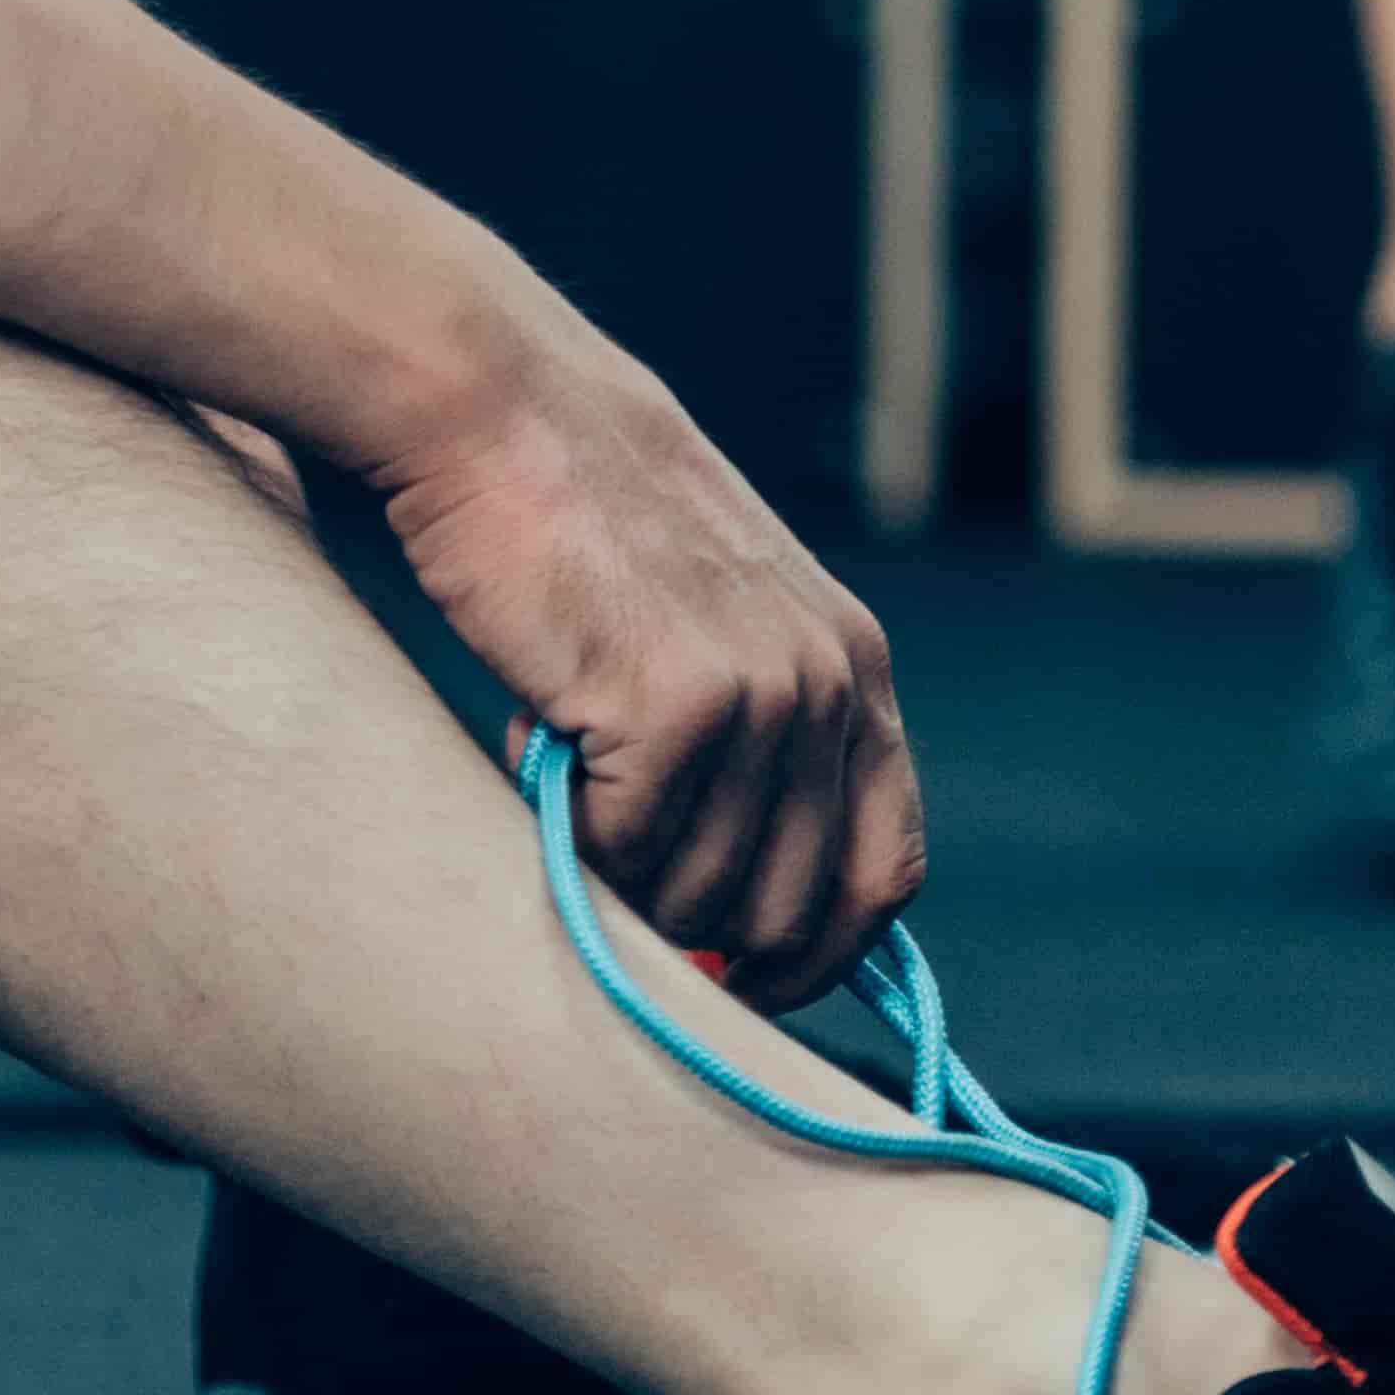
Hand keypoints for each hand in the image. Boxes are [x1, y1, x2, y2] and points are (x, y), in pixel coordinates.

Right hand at [370, 325, 923, 988]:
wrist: (506, 414)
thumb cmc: (587, 522)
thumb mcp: (726, 615)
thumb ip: (763, 730)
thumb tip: (747, 905)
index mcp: (857, 669)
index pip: (888, 870)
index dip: (823, 952)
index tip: (749, 980)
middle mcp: (829, 689)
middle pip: (792, 909)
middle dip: (701, 930)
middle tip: (615, 878)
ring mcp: (762, 700)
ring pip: (702, 894)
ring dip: (621, 871)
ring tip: (566, 767)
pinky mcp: (677, 709)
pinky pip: (624, 850)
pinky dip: (567, 829)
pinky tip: (533, 738)